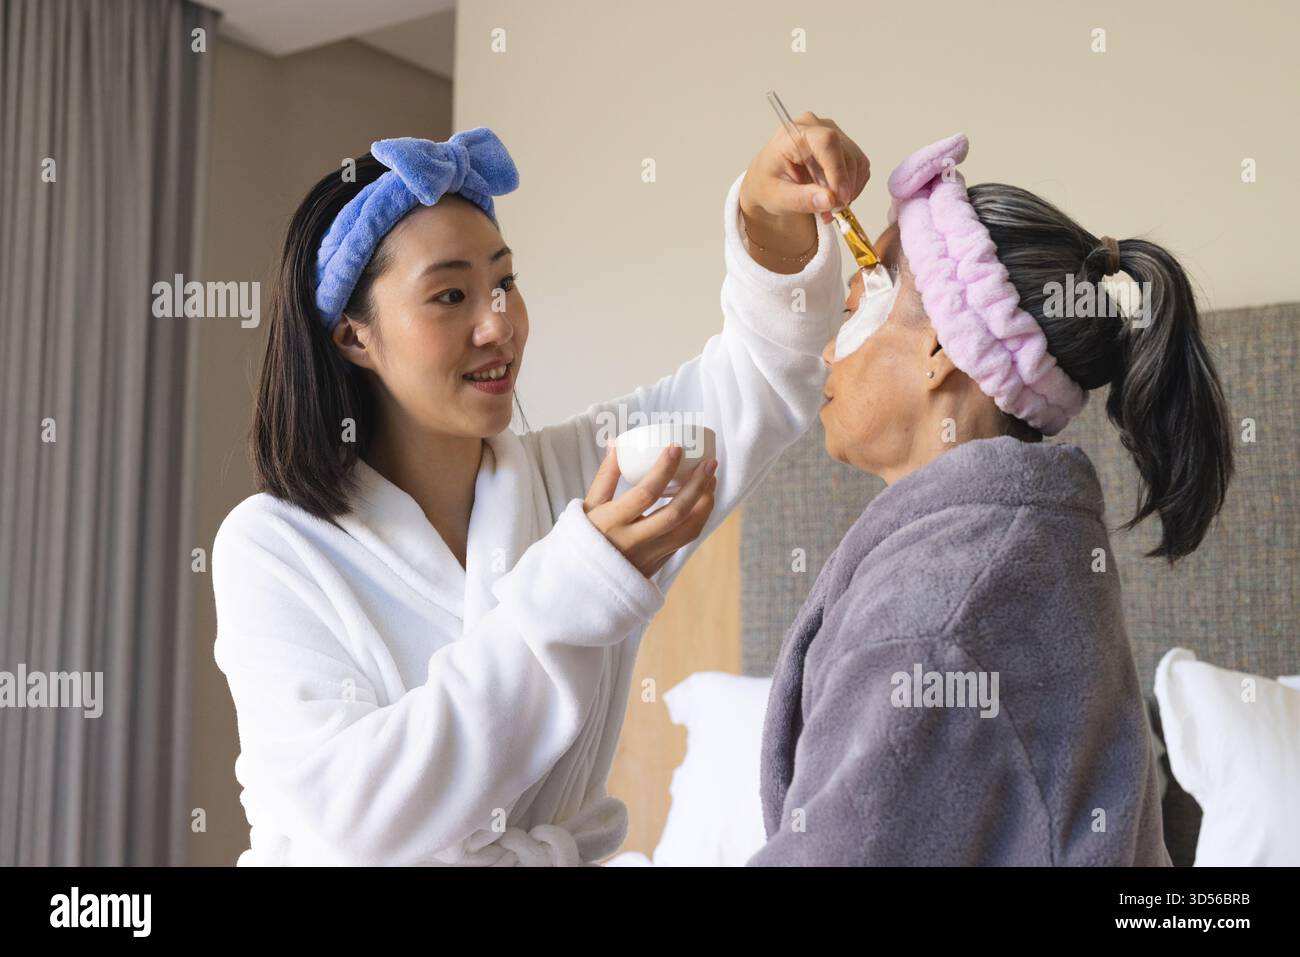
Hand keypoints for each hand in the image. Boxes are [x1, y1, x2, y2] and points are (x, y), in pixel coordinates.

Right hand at [582, 443, 717, 578]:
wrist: (585, 581)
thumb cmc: (585, 537)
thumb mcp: (589, 506)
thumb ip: (606, 476)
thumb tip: (617, 443)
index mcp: (613, 523)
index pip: (645, 494)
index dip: (664, 470)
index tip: (676, 448)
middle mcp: (634, 541)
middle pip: (675, 512)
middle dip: (697, 485)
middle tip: (709, 462)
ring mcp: (650, 555)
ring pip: (688, 529)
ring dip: (705, 502)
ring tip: (711, 479)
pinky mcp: (660, 563)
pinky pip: (686, 539)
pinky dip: (699, 517)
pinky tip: (703, 499)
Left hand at [740, 112, 870, 224]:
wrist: (769, 181)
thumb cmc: (768, 184)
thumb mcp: (776, 197)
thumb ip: (801, 199)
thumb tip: (829, 200)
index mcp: (795, 133)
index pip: (826, 142)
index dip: (837, 170)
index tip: (838, 197)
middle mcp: (817, 127)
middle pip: (845, 154)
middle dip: (842, 187)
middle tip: (830, 211)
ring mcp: (834, 134)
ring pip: (857, 162)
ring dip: (848, 190)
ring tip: (829, 207)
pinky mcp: (844, 146)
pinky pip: (860, 167)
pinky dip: (852, 187)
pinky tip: (835, 197)